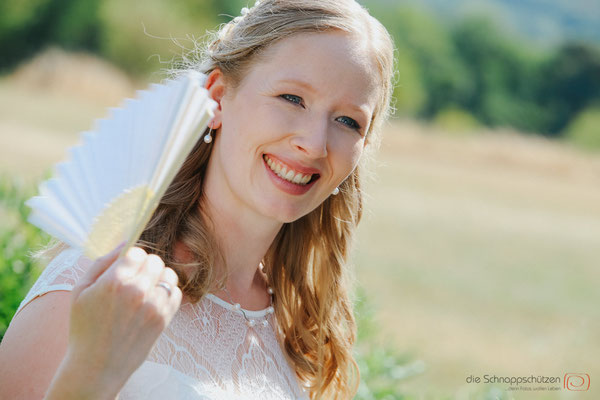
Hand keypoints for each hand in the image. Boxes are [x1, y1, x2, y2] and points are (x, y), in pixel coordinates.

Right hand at [66, 243, 181, 393]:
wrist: (96, 366)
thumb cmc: (84, 327)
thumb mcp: (80, 290)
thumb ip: (102, 262)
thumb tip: (124, 242)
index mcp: (115, 281)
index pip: (137, 251)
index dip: (131, 258)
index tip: (126, 267)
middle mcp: (137, 290)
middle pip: (154, 260)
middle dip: (145, 266)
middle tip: (135, 278)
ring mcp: (153, 305)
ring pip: (168, 274)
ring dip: (158, 278)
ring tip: (146, 289)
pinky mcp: (164, 318)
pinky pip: (176, 292)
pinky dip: (168, 292)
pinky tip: (154, 300)